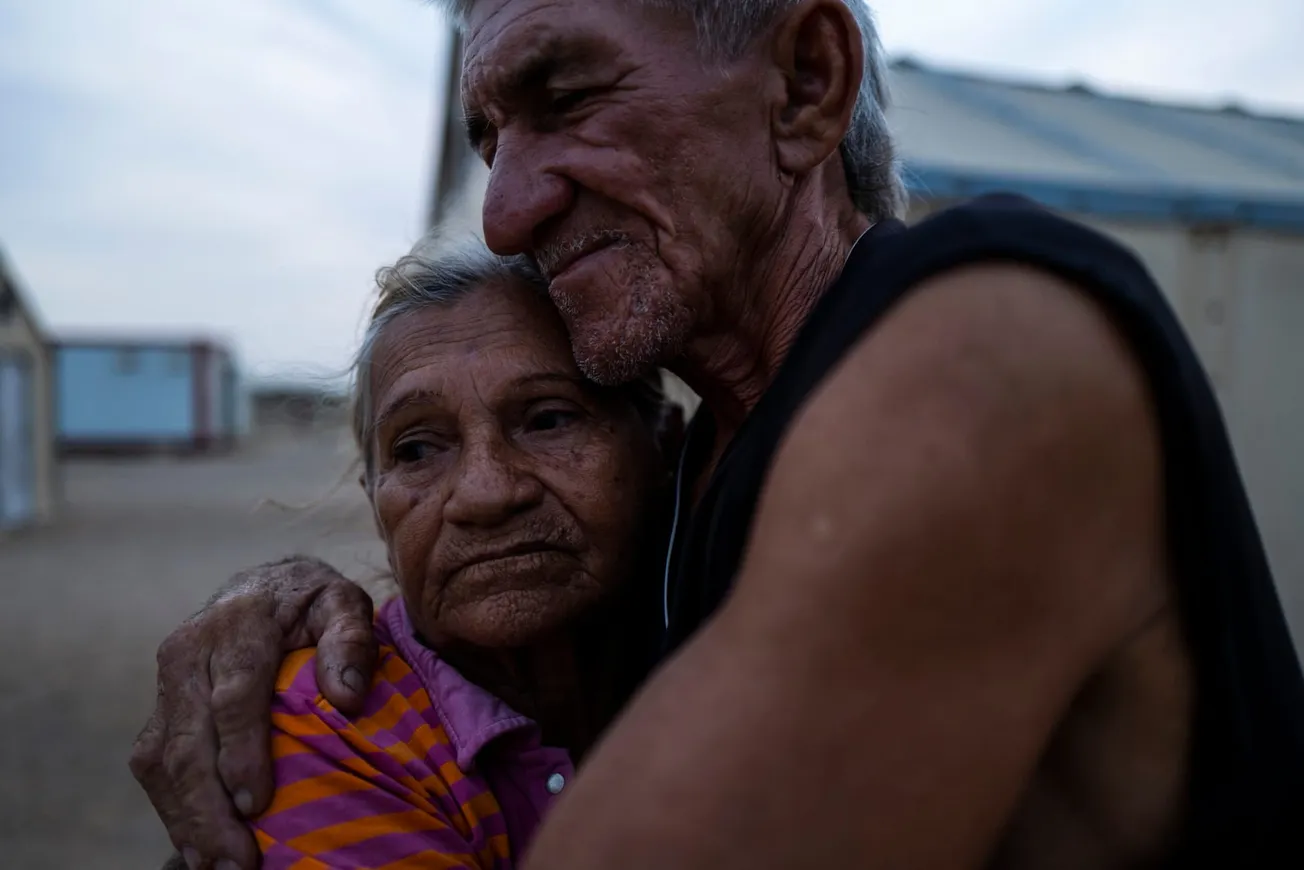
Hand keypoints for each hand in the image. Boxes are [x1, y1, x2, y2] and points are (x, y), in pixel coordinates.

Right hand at [129, 557, 377, 869]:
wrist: (263, 585)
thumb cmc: (312, 603)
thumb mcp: (344, 603)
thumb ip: (351, 640)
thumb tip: (347, 697)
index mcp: (237, 623)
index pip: (234, 695)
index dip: (241, 752)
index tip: (259, 802)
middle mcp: (188, 651)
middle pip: (189, 739)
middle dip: (209, 807)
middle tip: (238, 861)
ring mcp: (166, 682)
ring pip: (162, 760)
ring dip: (186, 819)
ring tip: (217, 867)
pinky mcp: (158, 710)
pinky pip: (153, 767)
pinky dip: (173, 811)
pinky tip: (198, 849)